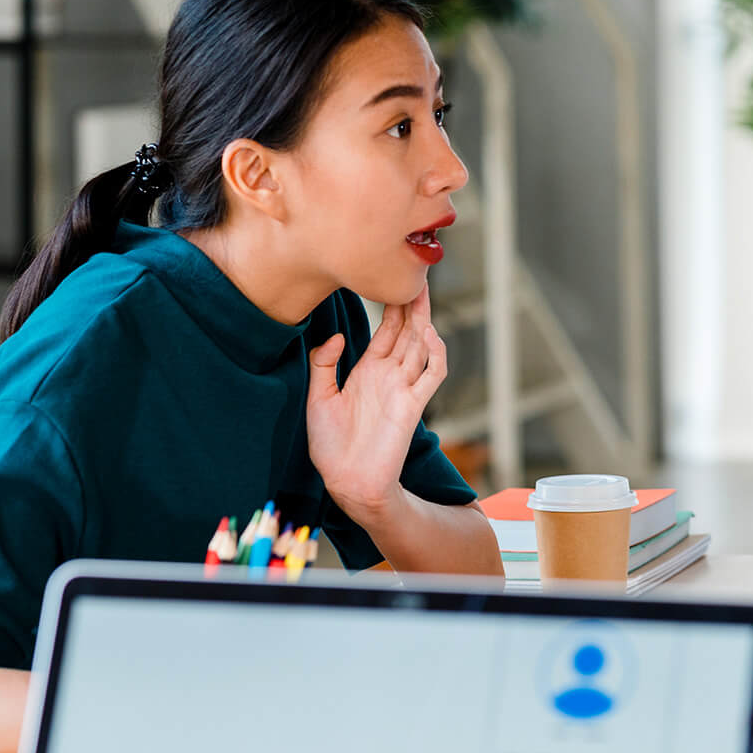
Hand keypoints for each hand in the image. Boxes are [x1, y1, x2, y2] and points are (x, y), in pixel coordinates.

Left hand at [306, 286, 446, 527]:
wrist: (346, 481)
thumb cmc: (331, 446)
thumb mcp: (317, 397)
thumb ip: (324, 364)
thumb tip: (339, 335)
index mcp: (367, 371)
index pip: (386, 330)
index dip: (392, 304)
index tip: (392, 276)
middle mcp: (389, 376)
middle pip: (407, 330)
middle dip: (412, 302)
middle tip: (416, 270)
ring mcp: (404, 388)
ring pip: (421, 345)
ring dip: (423, 318)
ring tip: (421, 290)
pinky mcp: (413, 405)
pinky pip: (432, 374)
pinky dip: (435, 352)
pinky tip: (426, 332)